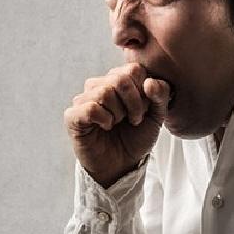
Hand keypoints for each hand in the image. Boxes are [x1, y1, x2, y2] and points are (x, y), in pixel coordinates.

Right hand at [64, 63, 170, 187]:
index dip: (144, 90)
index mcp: (118, 79)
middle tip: (134, 119)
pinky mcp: (73, 115)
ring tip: (118, 123)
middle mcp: (99, 84)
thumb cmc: (136, 136)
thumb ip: (161, 95)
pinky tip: (105, 127)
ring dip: (119, 114)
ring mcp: (84, 99)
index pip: (134, 69)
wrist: (122, 164)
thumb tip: (149, 82)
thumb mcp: (157, 115)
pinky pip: (91, 108)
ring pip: (105, 92)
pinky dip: (105, 120)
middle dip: (134, 103)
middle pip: (120, 79)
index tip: (145, 109)